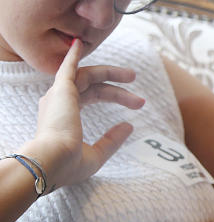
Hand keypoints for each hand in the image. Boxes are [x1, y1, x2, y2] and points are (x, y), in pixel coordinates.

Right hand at [28, 38, 144, 188]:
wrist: (52, 162)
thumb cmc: (69, 165)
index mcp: (64, 117)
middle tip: (139, 92)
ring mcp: (58, 96)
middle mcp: (58, 104)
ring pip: (87, 76)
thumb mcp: (97, 154)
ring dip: (110, 73)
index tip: (138, 104)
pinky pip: (66, 67)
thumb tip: (130, 126)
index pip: (91, 97)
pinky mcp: (61, 91)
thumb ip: (112, 140)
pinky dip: (72, 55)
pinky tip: (79, 43)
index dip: (115, 96)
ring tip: (132, 76)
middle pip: (93, 86)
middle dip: (118, 88)